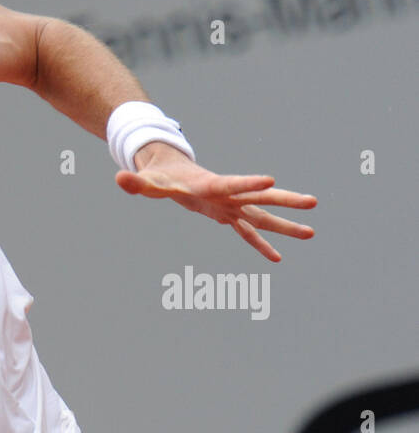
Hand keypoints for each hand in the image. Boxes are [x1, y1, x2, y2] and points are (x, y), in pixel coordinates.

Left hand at [115, 141, 316, 261]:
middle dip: (285, 202)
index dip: (248, 184)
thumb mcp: (148, 182)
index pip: (231, 184)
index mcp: (210, 186)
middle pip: (259, 199)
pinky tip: (277, 259)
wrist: (173, 173)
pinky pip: (248, 233)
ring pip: (261, 217)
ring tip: (311, 233)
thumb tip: (119, 179)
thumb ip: (136, 183)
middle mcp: (227, 195)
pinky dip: (261, 246)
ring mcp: (231, 206)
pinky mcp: (228, 216)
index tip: (271, 181)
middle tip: (313, 203)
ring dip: (284, 226)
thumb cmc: (160, 178)